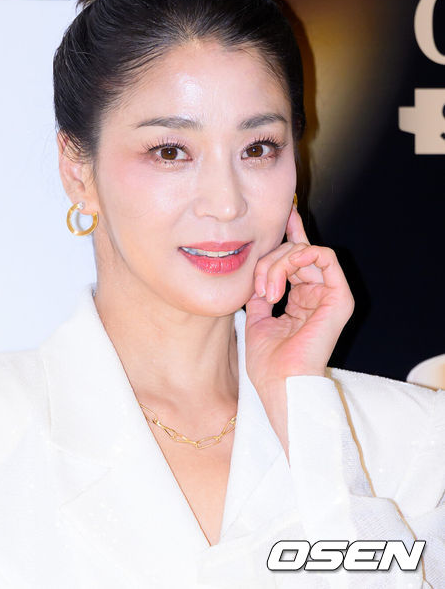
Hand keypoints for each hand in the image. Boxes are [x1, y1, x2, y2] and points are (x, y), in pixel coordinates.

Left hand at [245, 206, 354, 390]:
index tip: (281, 213)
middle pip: (296, 252)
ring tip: (266, 289)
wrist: (280, 383)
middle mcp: (319, 295)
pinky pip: (322, 256)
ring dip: (278, 263)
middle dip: (270, 259)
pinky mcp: (339, 297)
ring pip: (305, 251)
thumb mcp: (256, 319)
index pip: (298, 259)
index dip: (290, 234)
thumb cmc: (268, 362)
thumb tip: (256, 274)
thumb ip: (261, 293)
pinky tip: (282, 276)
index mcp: (303, 301)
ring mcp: (331, 295)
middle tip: (258, 286)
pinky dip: (299, 256)